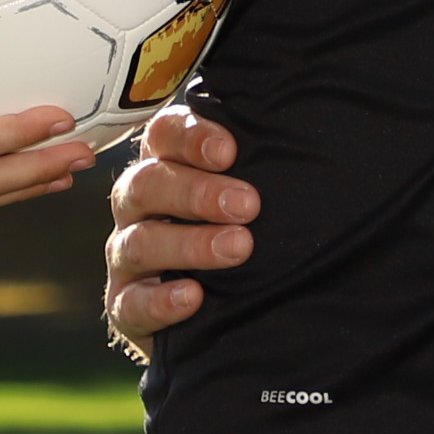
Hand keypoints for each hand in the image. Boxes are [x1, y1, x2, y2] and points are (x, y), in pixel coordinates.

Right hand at [105, 105, 255, 361]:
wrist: (238, 309)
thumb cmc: (251, 228)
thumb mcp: (259, 191)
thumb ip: (265, 160)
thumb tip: (305, 123)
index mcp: (168, 164)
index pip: (165, 134)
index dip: (192, 137)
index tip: (230, 151)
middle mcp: (140, 205)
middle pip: (146, 184)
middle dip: (197, 192)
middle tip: (248, 205)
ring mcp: (128, 255)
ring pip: (139, 242)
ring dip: (190, 244)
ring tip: (239, 248)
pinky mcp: (127, 304)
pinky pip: (131, 303)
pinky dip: (160, 301)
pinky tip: (193, 296)